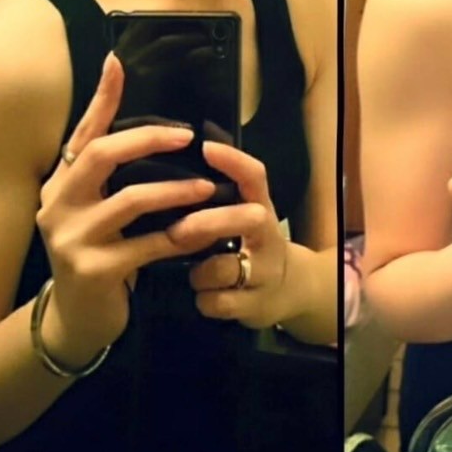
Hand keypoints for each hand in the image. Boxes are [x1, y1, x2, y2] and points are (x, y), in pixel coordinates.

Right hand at [36, 54, 216, 359]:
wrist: (76, 320)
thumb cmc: (96, 257)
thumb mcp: (96, 213)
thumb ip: (112, 178)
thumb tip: (144, 135)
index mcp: (61, 184)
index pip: (83, 132)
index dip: (101, 98)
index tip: (118, 62)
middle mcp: (58, 204)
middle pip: (101, 155)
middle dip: (148, 138)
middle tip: (188, 136)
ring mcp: (72, 238)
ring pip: (132, 200)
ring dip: (178, 191)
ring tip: (210, 188)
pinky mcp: (95, 270)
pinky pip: (149, 245)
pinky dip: (182, 236)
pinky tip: (207, 232)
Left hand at [168, 142, 288, 328]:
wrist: (288, 289)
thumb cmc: (250, 243)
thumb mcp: (242, 215)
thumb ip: (215, 197)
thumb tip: (163, 167)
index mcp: (261, 208)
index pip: (254, 177)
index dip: (233, 161)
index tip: (205, 147)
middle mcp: (268, 236)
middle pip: (251, 218)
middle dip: (211, 222)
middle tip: (177, 230)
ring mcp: (266, 272)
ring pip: (226, 268)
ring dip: (200, 272)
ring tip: (193, 274)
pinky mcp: (258, 305)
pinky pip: (219, 302)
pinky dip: (204, 300)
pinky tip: (202, 296)